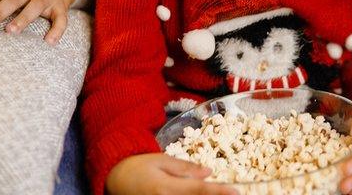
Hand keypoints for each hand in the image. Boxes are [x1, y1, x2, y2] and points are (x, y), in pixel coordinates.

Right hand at [105, 153, 237, 194]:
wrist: (114, 179)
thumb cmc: (139, 167)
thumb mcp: (162, 160)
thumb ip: (186, 169)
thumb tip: (209, 172)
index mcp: (166, 187)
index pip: (199, 191)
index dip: (219, 192)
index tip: (236, 191)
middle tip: (231, 193)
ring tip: (218, 194)